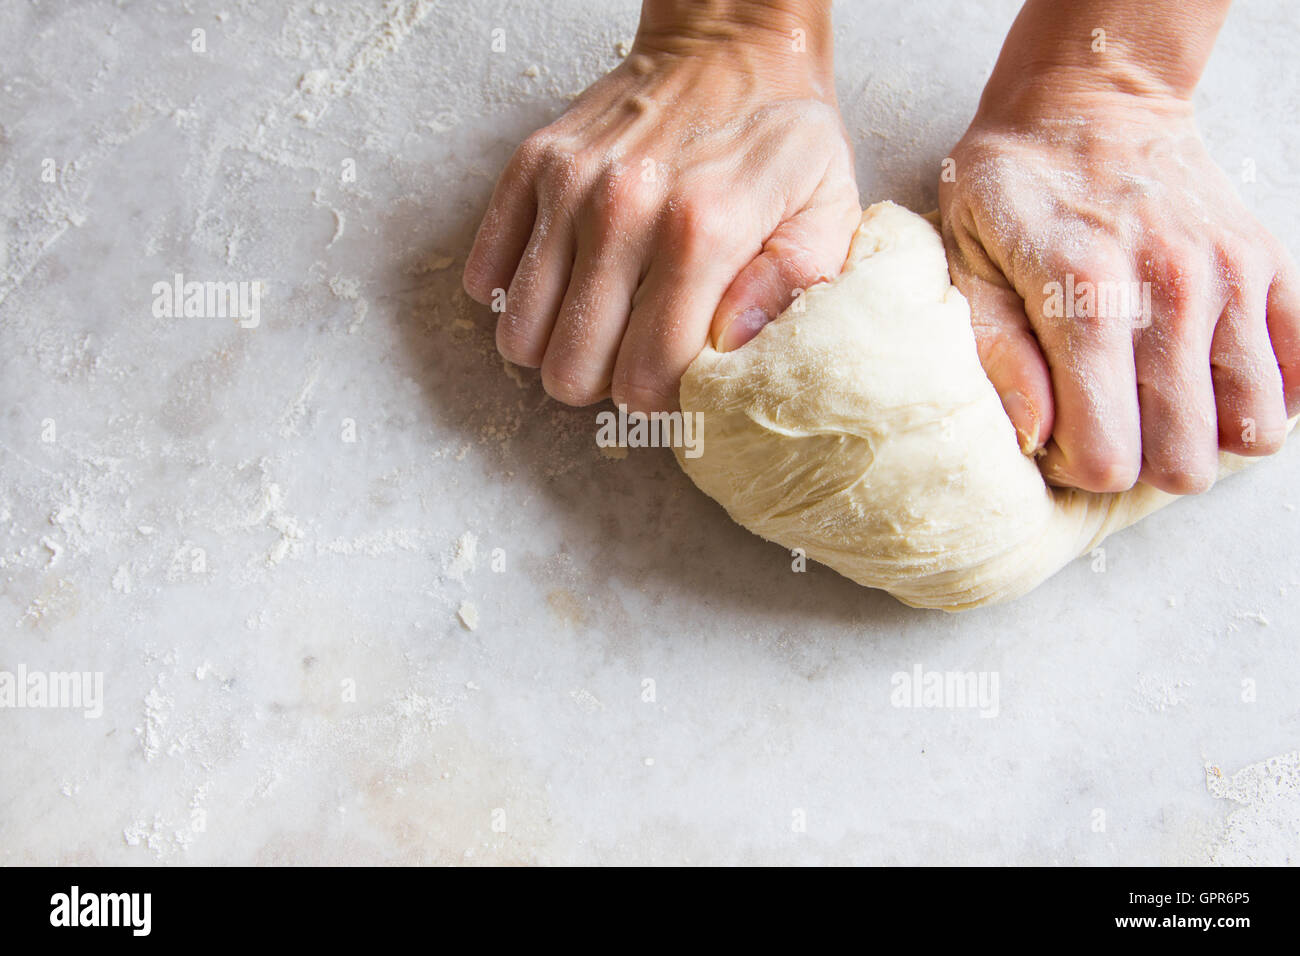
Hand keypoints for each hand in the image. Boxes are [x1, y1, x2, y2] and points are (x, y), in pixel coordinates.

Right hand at [463, 1, 859, 411]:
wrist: (731, 44)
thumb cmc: (783, 135)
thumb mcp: (827, 211)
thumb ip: (791, 288)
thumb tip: (730, 349)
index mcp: (701, 232)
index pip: (646, 377)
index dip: (660, 401)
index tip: (673, 383)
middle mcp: (622, 211)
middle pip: (571, 370)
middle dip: (602, 381)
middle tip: (632, 353)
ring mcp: (567, 187)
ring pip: (519, 336)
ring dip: (557, 345)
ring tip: (599, 320)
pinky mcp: (531, 167)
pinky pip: (485, 277)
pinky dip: (518, 296)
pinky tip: (565, 281)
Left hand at [939, 0, 1299, 493]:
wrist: (1089, 101)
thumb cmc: (1012, 185)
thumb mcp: (964, 260)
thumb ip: (995, 351)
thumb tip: (1033, 436)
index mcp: (1086, 298)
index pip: (1107, 455)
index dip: (1079, 466)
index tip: (1060, 435)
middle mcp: (1172, 293)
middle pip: (1183, 460)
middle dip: (1140, 461)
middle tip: (1107, 419)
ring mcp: (1230, 279)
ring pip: (1250, 430)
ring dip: (1202, 437)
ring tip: (1156, 402)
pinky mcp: (1268, 265)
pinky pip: (1298, 375)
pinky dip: (1259, 396)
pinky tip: (1206, 378)